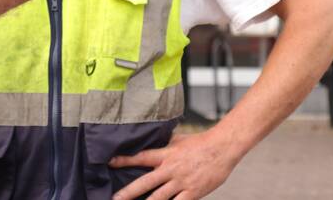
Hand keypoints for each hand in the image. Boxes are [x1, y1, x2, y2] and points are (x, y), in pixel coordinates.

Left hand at [109, 130, 238, 199]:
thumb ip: (164, 143)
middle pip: (145, 183)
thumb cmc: (200, 142)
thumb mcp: (178, 139)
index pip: (140, 157)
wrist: (222, 147)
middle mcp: (170, 169)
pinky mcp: (193, 193)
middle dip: (128, 192)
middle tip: (114, 199)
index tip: (110, 162)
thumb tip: (152, 139)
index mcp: (165, 154)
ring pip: (159, 198)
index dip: (124, 160)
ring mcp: (181, 182)